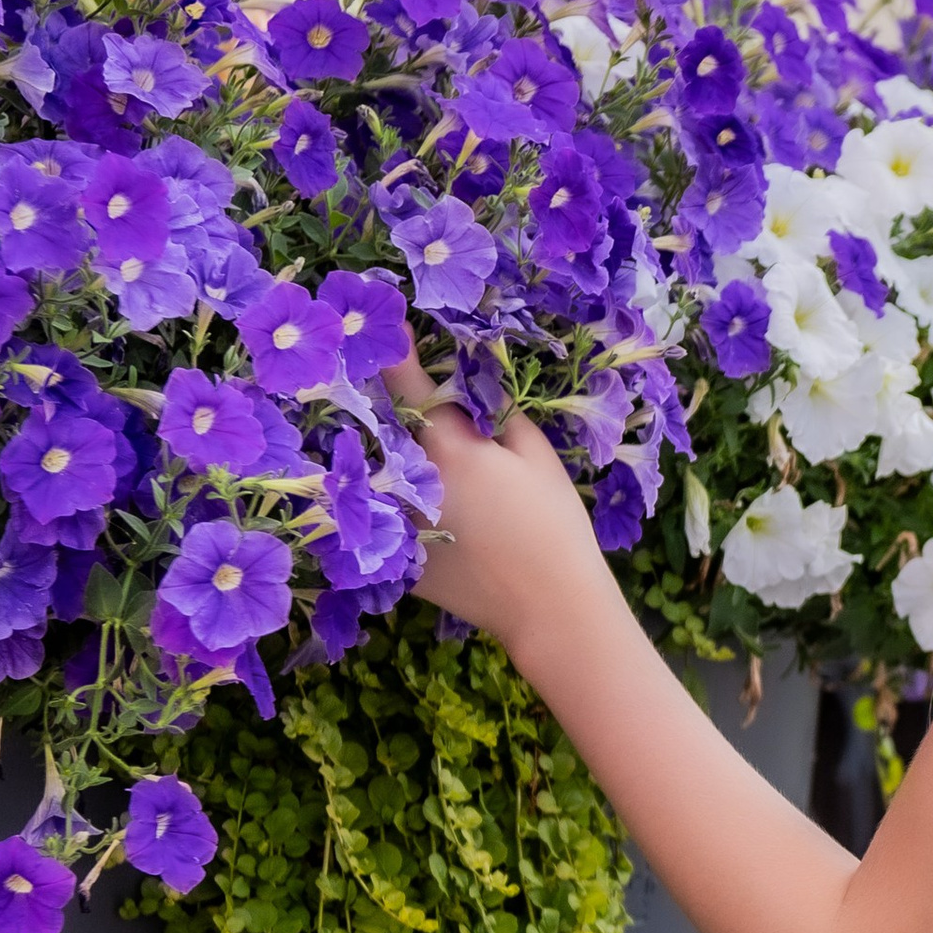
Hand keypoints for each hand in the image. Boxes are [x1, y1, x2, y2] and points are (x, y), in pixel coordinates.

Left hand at [384, 356, 615, 664]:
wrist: (550, 607)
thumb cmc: (554, 525)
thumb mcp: (537, 456)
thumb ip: (500, 415)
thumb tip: (474, 394)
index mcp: (447, 445)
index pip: (406, 380)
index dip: (395, 347)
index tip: (389, 324)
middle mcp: (409, 480)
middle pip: (383, 427)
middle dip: (389, 407)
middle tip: (395, 392)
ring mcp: (397, 523)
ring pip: (378, 475)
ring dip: (388, 459)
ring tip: (399, 451)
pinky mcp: (398, 560)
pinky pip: (388, 521)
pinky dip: (398, 511)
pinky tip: (429, 514)